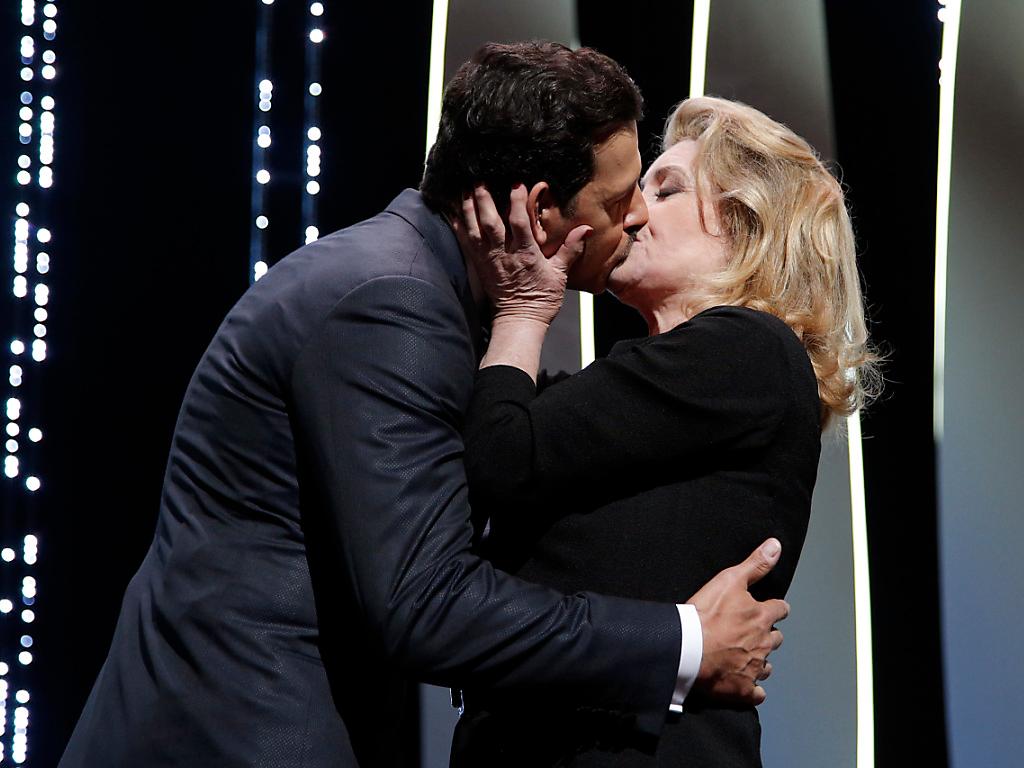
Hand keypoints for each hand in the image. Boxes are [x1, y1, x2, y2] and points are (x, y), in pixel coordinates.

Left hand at [453, 184, 590, 325]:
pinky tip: (454, 213)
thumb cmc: (541, 299)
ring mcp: (488, 261)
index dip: (517, 202)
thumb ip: (570, 249)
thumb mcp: (560, 275)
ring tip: (465, 189)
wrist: (520, 322)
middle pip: (490, 223)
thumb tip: (585, 229)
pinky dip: (459, 228)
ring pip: (474, 231)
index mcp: (525, 255)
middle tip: (480, 180)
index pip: (519, 223)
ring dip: (468, 209)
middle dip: (484, 200)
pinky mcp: (479, 267)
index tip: (517, 184)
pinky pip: (466, 244)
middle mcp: (503, 255)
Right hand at [687, 538, 788, 704]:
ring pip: (767, 666)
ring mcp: (755, 668)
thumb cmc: (705, 614)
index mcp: (762, 617)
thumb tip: (776, 546)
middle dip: (767, 635)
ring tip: (744, 657)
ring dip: (759, 660)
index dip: (774, 608)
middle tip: (751, 633)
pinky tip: (744, 684)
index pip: (780, 610)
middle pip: (776, 639)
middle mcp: (764, 643)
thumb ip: (755, 564)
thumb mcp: (730, 580)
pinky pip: (756, 693)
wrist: (686, 649)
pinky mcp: (743, 689)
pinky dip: (752, 689)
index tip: (769, 608)